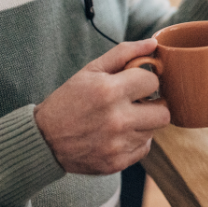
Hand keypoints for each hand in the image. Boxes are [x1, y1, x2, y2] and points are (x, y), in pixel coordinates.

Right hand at [34, 38, 169, 173]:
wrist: (43, 139)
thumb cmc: (69, 99)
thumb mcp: (91, 70)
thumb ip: (124, 53)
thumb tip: (153, 43)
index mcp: (109, 91)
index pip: (153, 82)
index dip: (145, 80)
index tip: (134, 84)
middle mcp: (116, 120)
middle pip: (163, 112)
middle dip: (153, 104)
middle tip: (137, 103)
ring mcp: (117, 144)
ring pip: (154, 130)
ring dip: (143, 123)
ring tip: (123, 118)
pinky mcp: (116, 162)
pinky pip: (143, 148)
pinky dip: (135, 140)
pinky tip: (118, 134)